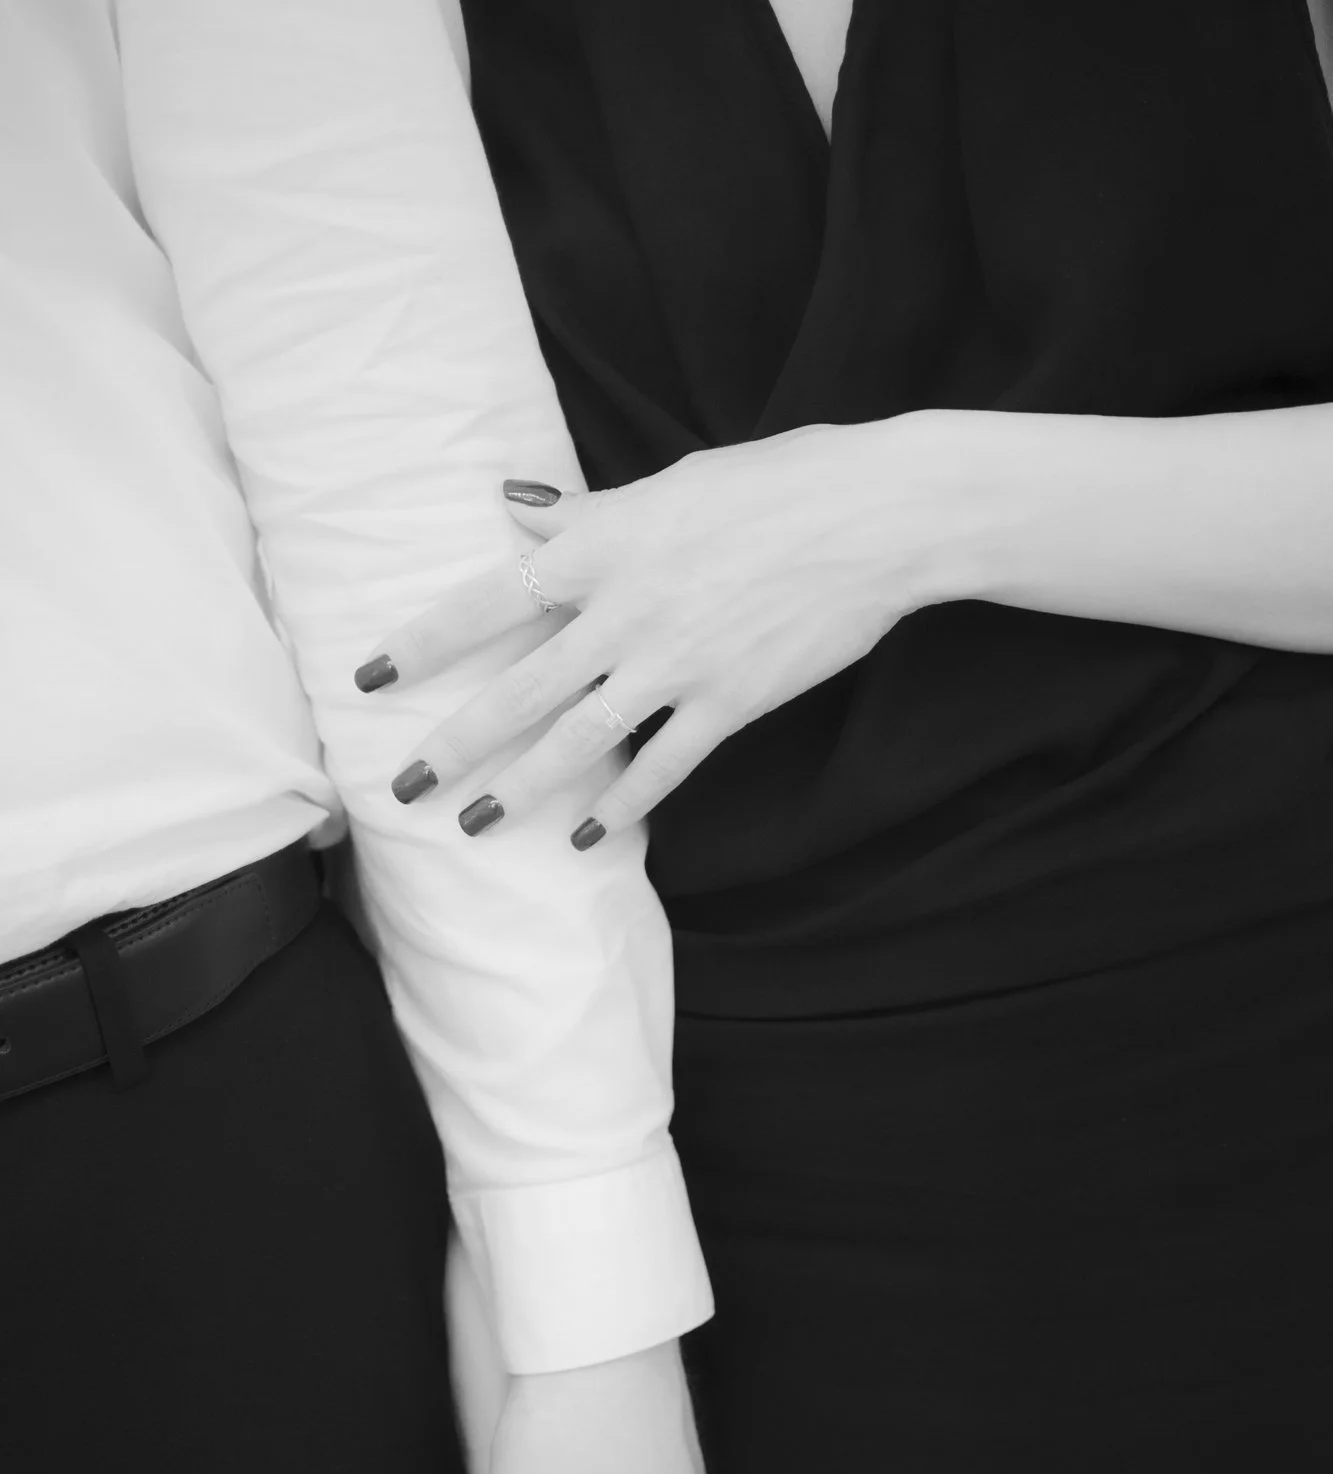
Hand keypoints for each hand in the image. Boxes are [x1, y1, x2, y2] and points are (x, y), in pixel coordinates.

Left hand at [359, 413, 962, 839]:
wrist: (876, 519)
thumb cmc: (773, 485)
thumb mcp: (669, 485)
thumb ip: (586, 513)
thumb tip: (514, 506)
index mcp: (601, 549)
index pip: (485, 604)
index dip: (421, 645)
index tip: (369, 679)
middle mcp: (624, 615)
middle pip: (519, 692)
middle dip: (454, 746)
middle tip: (403, 788)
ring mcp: (676, 667)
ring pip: (578, 742)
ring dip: (521, 789)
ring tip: (475, 826)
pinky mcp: (729, 705)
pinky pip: (663, 767)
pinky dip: (626, 804)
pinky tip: (595, 835)